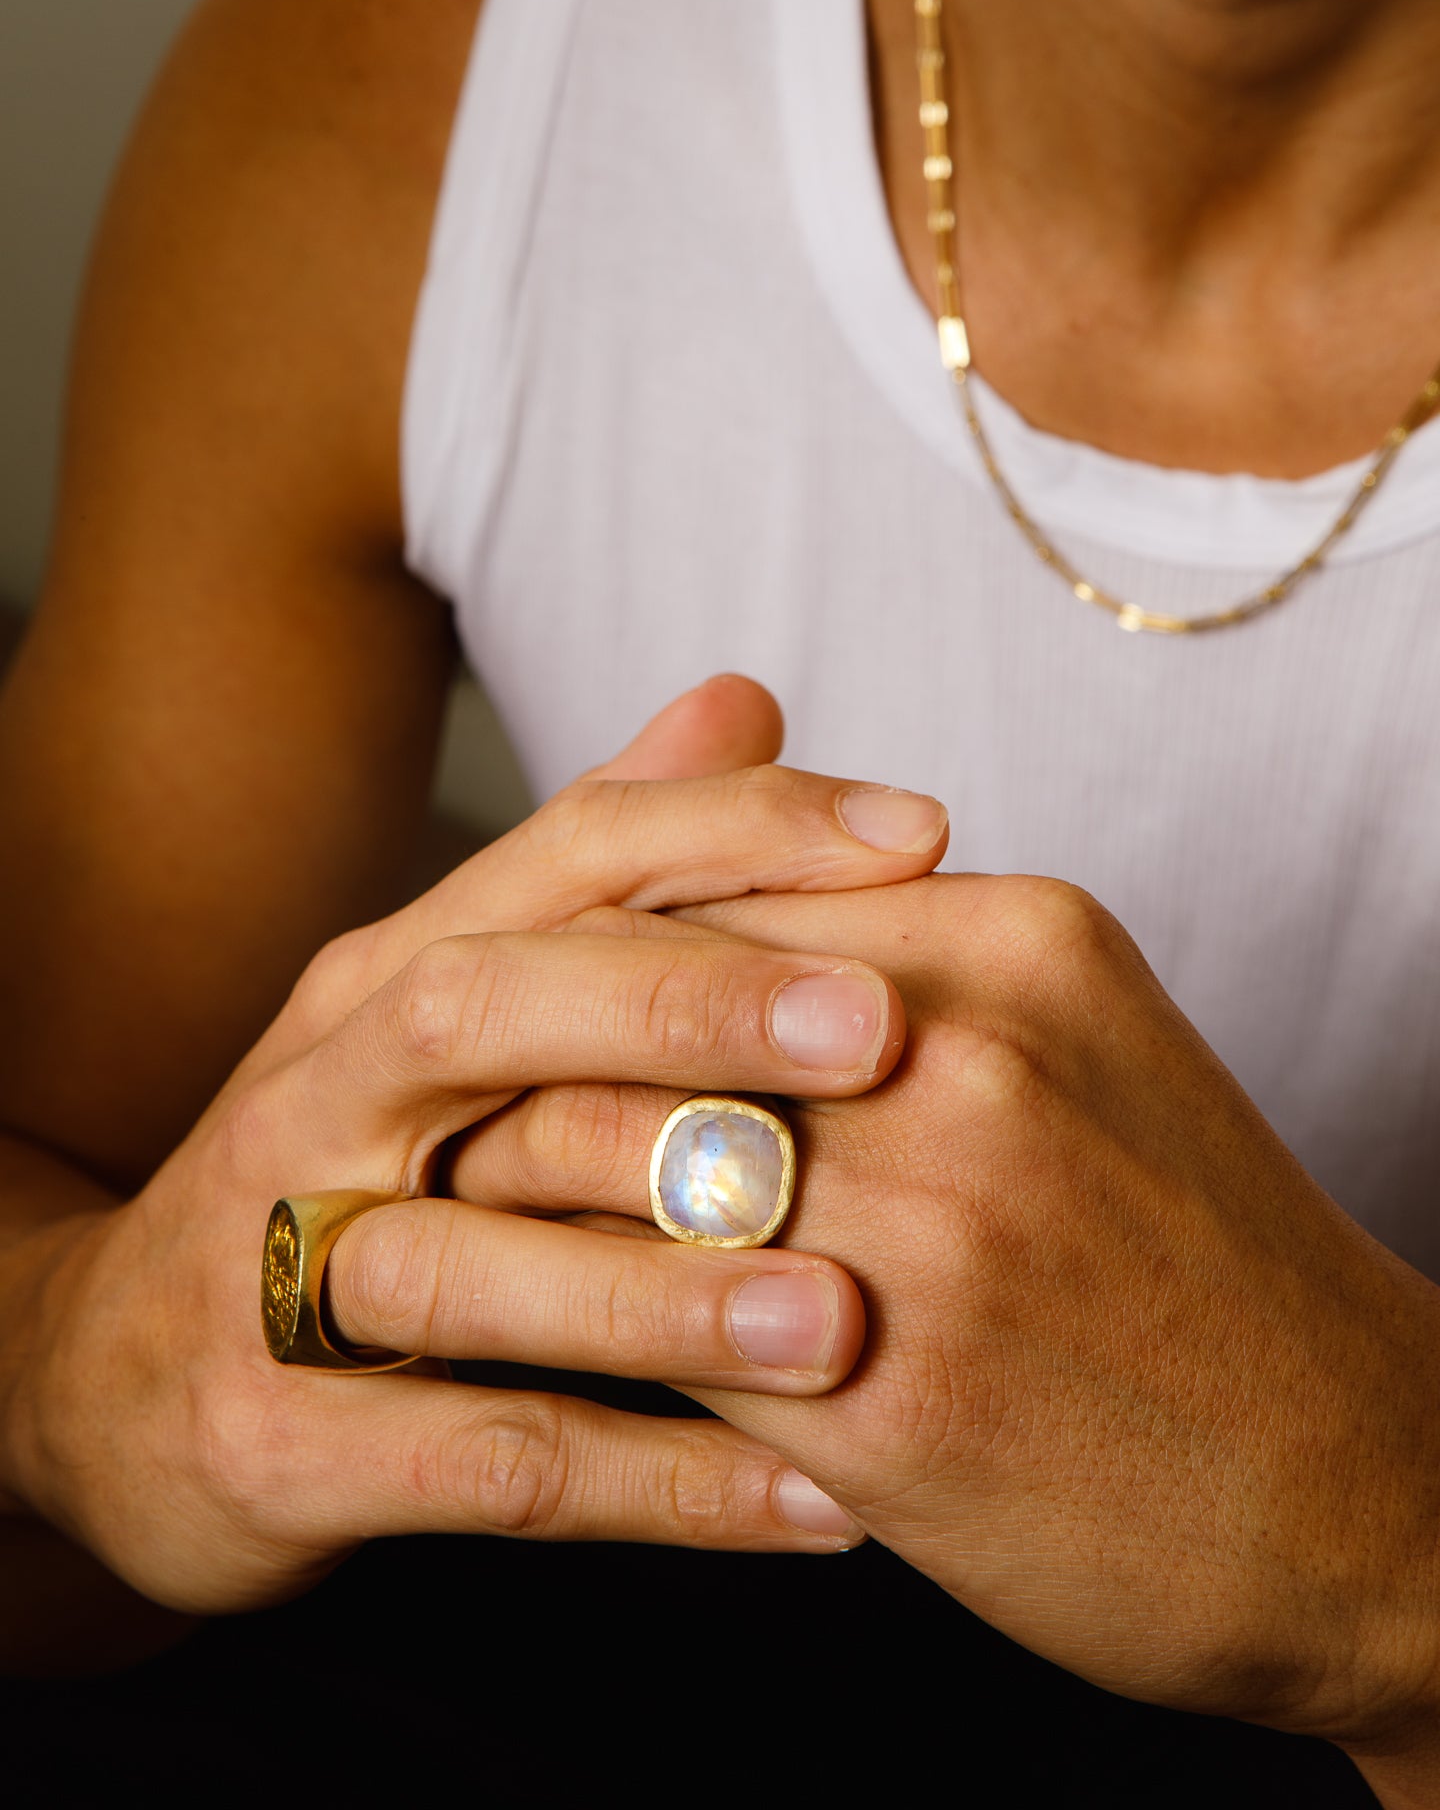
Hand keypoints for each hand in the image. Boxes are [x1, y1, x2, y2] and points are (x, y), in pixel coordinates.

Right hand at [0, 678, 950, 1613]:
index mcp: (395, 971)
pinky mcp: (279, 1442)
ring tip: (852, 1319)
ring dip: (666, 1283)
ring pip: (474, 1256)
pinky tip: (815, 1509)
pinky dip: (652, 1485)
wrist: (109, 1374)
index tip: (922, 834)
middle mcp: (329, 1089)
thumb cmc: (343, 1169)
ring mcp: (284, 1267)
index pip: (566, 853)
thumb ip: (599, 868)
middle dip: (687, 1007)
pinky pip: (481, 1464)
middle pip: (491, 1006)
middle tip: (879, 1030)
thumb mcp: (452, 1003)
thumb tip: (746, 701)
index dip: (739, 829)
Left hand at [451, 871, 1439, 1797]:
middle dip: (503, 1057)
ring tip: (413, 1216)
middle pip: (636, 1010)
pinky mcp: (887, 1400)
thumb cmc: (1193, 1255)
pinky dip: (557, 1330)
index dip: (579, 947)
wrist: (1356, 1480)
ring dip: (489, 1189)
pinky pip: (649, 1335)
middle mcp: (963, 1055)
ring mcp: (926, 1225)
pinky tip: (504, 1344)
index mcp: (1012, 938)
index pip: (711, 889)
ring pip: (608, 1161)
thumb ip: (900, 955)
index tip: (492, 992)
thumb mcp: (1079, 1038)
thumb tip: (713, 910)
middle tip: (407, 1102)